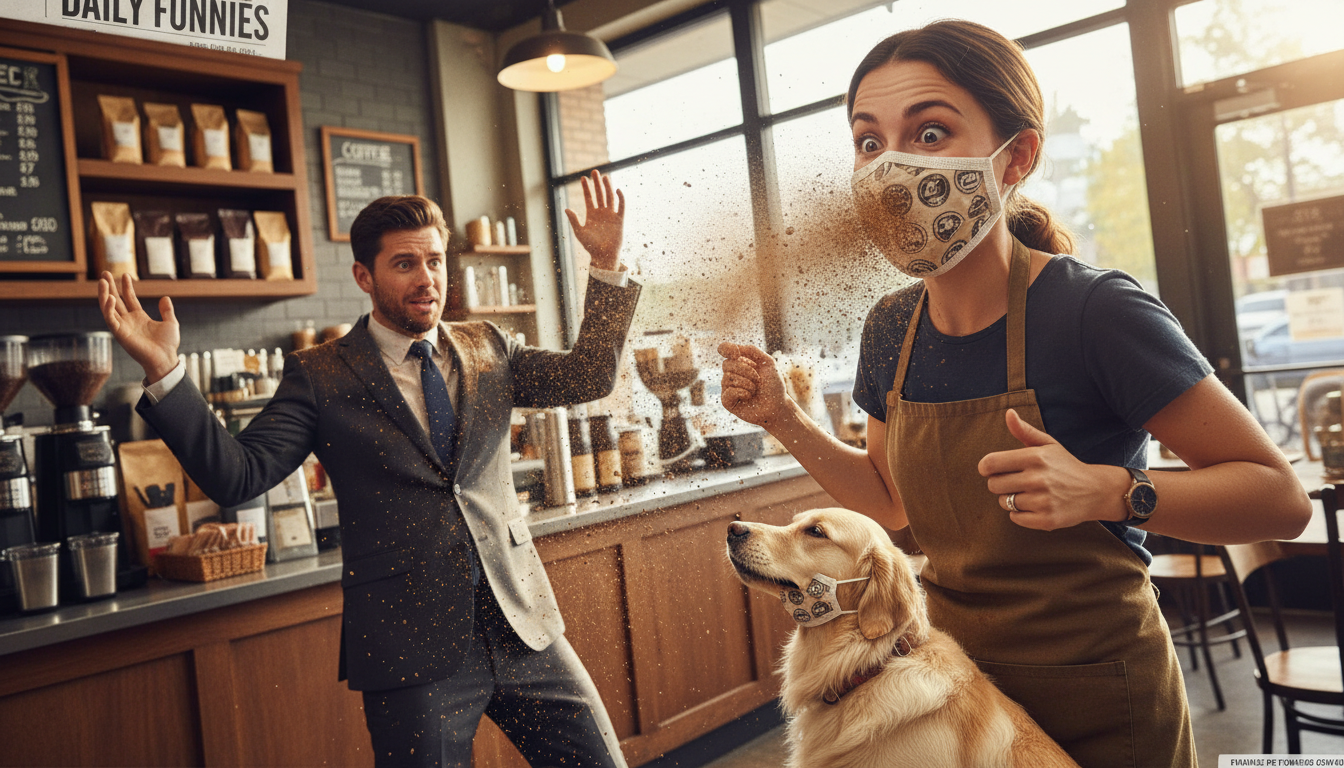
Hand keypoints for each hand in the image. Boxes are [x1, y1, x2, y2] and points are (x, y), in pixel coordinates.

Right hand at [98, 272, 180, 382]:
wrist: (165, 358)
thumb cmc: (168, 345)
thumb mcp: (171, 323)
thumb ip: (167, 311)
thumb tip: (165, 297)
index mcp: (139, 317)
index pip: (129, 298)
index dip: (126, 287)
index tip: (125, 274)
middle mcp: (129, 321)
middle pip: (116, 300)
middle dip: (110, 287)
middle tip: (104, 273)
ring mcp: (123, 326)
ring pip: (109, 308)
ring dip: (104, 294)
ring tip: (102, 281)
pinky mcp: (120, 333)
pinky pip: (111, 319)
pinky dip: (108, 308)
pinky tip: (110, 297)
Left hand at [565, 169, 624, 270]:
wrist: (604, 256)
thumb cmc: (591, 246)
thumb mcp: (580, 232)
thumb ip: (574, 220)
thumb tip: (567, 208)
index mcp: (591, 215)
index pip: (589, 198)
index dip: (586, 188)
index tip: (583, 178)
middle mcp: (601, 213)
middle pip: (599, 194)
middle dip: (596, 183)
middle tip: (594, 171)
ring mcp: (611, 215)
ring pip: (609, 197)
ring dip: (607, 187)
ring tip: (604, 177)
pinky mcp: (619, 220)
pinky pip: (621, 207)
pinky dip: (620, 198)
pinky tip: (618, 190)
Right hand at [718, 342, 791, 427]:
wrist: (777, 407)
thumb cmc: (773, 386)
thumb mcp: (768, 363)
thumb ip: (752, 350)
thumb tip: (734, 348)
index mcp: (740, 362)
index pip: (725, 350)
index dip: (726, 349)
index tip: (736, 353)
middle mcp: (731, 374)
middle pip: (727, 364)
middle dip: (745, 370)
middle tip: (758, 379)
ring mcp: (728, 388)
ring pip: (727, 378)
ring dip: (747, 383)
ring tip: (755, 390)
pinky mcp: (727, 401)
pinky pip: (728, 392)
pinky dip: (742, 392)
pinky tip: (749, 396)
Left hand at [977, 409, 1127, 530]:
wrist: (1096, 491)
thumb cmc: (1066, 466)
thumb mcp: (1048, 444)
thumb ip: (1024, 430)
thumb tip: (1008, 413)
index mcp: (1035, 457)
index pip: (991, 463)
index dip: (986, 467)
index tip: (990, 469)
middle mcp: (1038, 479)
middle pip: (994, 485)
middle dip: (1000, 483)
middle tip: (1015, 481)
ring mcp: (1043, 501)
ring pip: (1004, 502)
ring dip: (1011, 499)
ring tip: (1029, 493)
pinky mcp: (1047, 520)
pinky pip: (1015, 518)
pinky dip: (1020, 514)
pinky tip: (1034, 506)